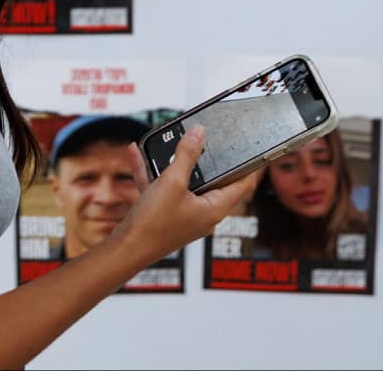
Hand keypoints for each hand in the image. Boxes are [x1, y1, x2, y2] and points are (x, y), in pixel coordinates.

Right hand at [112, 126, 261, 266]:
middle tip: (210, 139)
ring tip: (170, 142)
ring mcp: (184, 215)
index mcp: (214, 209)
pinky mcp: (166, 215)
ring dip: (174, 162)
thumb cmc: (153, 225)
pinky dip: (153, 172)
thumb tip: (199, 134)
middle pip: (213, 181)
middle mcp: (202, 214)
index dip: (251, 167)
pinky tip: (138, 154)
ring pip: (183, 182)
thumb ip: (187, 155)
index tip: (256, 151)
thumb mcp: (172, 182)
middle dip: (208, 159)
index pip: (243, 185)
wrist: (126, 249)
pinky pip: (162, 188)